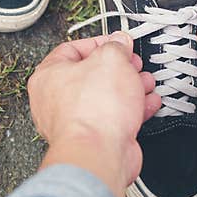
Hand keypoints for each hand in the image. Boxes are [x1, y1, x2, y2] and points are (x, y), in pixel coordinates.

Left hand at [27, 32, 160, 196]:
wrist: (99, 154)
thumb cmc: (94, 111)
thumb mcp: (111, 60)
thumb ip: (116, 47)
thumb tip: (120, 43)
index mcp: (48, 76)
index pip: (71, 49)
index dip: (98, 43)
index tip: (117, 43)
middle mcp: (55, 100)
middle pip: (91, 75)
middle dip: (119, 68)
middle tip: (134, 64)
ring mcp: (74, 122)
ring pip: (105, 98)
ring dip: (130, 89)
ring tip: (145, 82)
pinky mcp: (92, 139)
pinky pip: (113, 118)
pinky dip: (132, 110)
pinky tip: (147, 104)